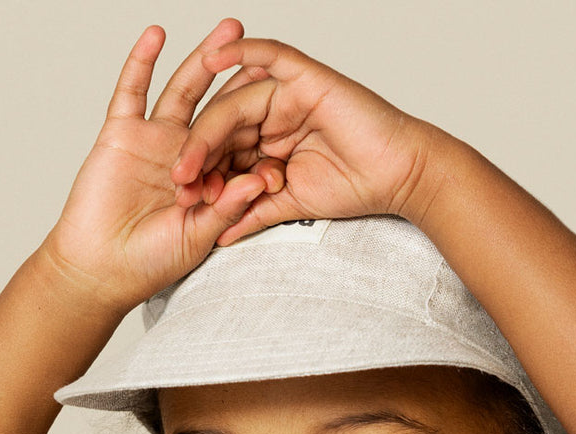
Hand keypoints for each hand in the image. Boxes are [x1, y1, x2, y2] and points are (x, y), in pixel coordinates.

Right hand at [39, 20, 288, 313]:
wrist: (103, 270)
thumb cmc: (150, 263)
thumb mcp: (199, 237)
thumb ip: (229, 207)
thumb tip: (260, 181)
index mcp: (210, 180)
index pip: (242, 146)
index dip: (265, 125)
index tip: (295, 102)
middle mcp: (185, 154)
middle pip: (219, 108)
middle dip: (242, 79)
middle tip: (268, 51)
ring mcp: (154, 141)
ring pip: (183, 92)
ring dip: (202, 59)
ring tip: (227, 30)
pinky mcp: (122, 134)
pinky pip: (131, 92)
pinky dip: (141, 63)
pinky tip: (157, 36)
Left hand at [169, 37, 437, 245]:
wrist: (396, 176)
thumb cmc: (355, 187)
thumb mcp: (291, 206)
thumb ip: (253, 214)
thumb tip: (218, 240)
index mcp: (266, 144)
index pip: (224, 153)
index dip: (202, 175)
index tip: (183, 202)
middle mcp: (272, 115)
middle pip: (223, 127)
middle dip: (197, 154)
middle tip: (178, 182)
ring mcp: (286, 93)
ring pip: (236, 100)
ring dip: (209, 126)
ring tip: (188, 155)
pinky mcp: (304, 76)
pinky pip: (268, 55)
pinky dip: (241, 52)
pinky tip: (212, 60)